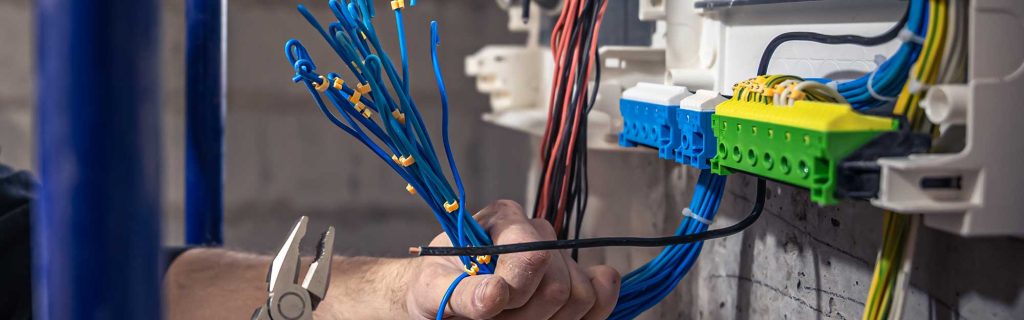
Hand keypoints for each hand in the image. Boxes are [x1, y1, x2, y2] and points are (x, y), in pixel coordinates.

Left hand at [405, 200, 620, 319]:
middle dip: (525, 316)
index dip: (517, 292)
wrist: (444, 302)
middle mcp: (538, 232)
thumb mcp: (434, 290)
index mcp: (503, 219)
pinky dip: (586, 317)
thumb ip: (461, 293)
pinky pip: (603, 296)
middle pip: (559, 287)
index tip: (490, 307)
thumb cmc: (437, 289)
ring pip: (582, 299)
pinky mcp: (577, 282)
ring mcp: (561, 259)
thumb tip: (496, 293)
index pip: (534, 256)